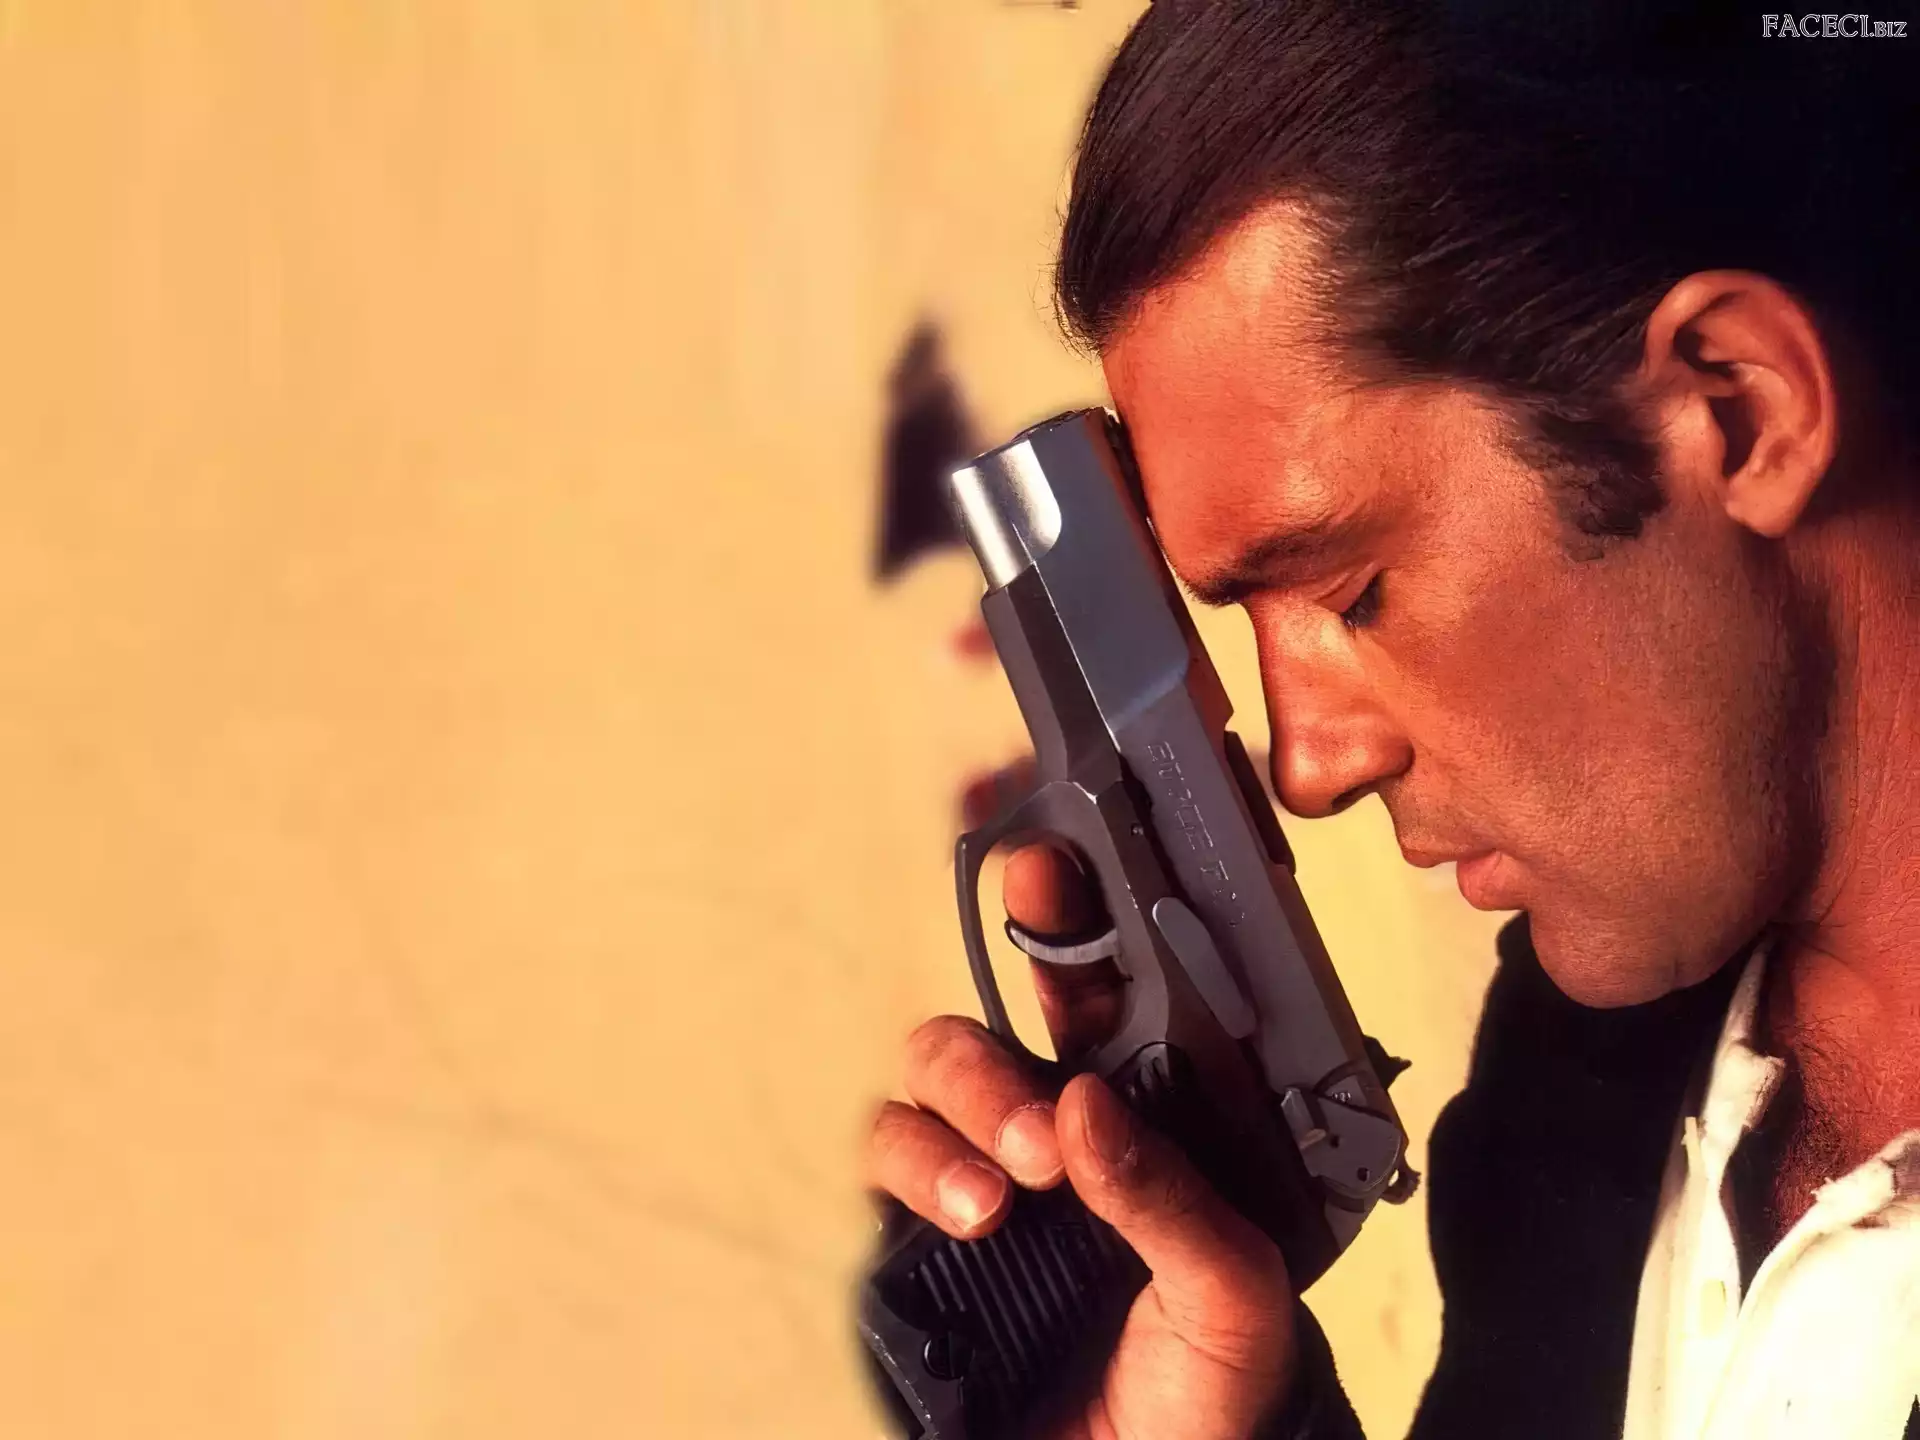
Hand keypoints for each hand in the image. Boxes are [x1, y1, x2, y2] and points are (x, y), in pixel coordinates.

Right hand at [867, 842, 1299, 1439]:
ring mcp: (974, 1187)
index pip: (1084, 1001)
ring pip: (918, 1092)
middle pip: (976, 1036)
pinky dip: (914, 1173)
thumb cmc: (1214, 1392)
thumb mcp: (1231, 1292)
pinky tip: (969, 1220)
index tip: (1044, 862)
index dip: (1058, 922)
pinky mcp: (918, 1247)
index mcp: (1130, 1123)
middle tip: (1040, 1138)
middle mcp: (1041, 1138)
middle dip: (990, 1068)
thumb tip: (1081, 1104)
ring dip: (952, 1123)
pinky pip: (877, 1170)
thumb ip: (1168, 1194)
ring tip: (1001, 1198)